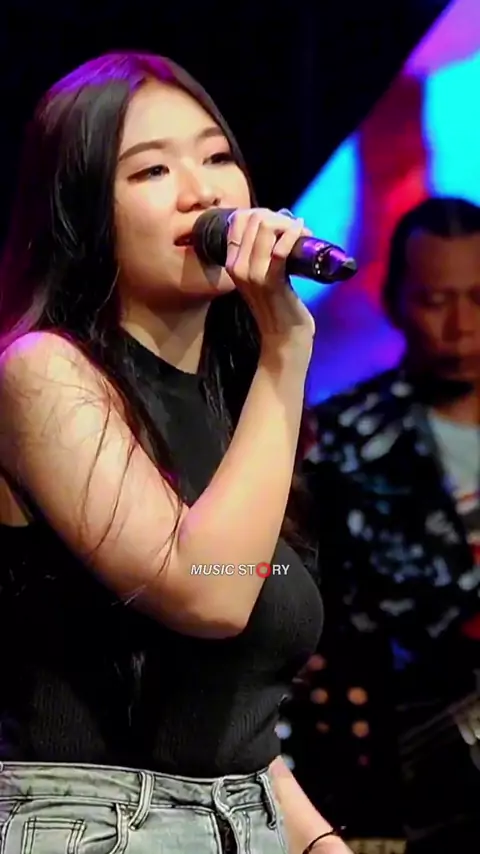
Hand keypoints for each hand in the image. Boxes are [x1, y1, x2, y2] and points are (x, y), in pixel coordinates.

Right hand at [225, 208, 314, 348]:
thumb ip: (262, 251)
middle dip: (280, 217)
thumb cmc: (279, 304)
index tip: (282, 224)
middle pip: (254, 218)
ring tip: (303, 234)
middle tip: (297, 229)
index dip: (264, 213)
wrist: (283, 337)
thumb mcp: (262, 274)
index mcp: (232, 262)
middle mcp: (237, 266)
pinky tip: (304, 233)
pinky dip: (294, 235)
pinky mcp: (271, 281)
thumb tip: (279, 220)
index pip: (239, 219)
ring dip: (289, 224)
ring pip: (266, 227)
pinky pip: (280, 248)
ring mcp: (252, 274)